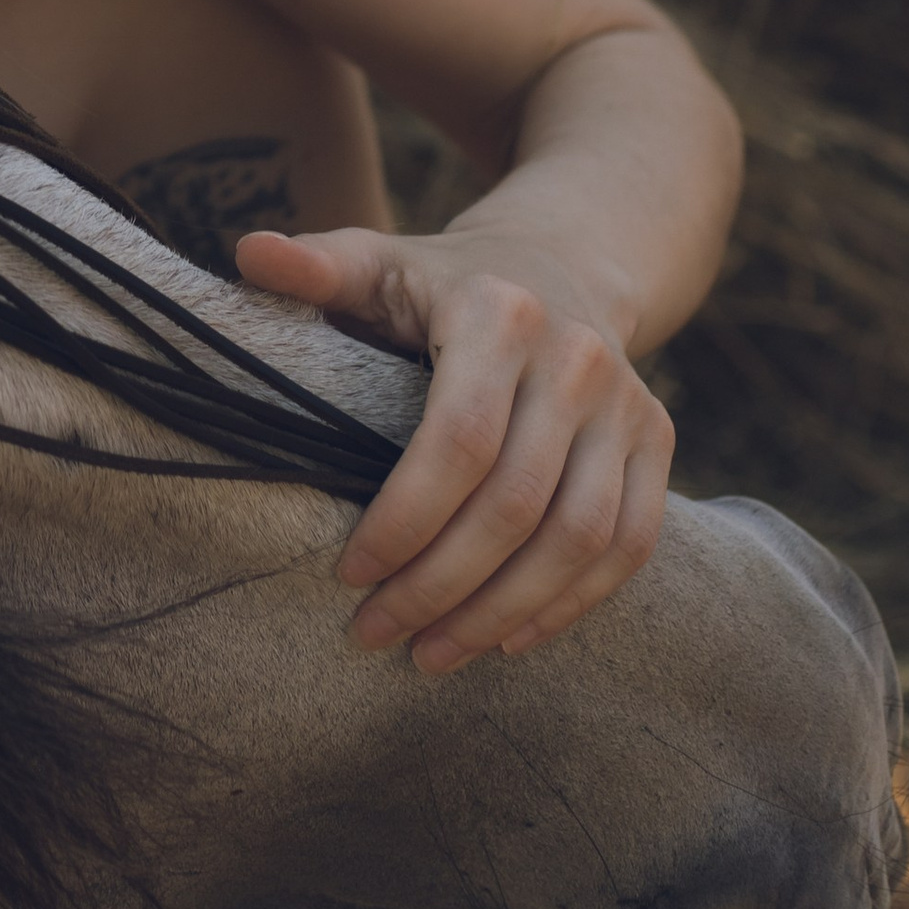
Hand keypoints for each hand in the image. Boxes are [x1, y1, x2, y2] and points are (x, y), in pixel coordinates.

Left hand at [232, 224, 673, 673]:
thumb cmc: (442, 280)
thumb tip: (250, 254)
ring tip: (431, 654)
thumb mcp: (378, 261)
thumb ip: (315, 266)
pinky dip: (572, 604)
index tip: (348, 574)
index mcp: (500, 313)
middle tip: (375, 633)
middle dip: (441, 585)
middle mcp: (577, 357)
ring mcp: (628, 402)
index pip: (457, 440)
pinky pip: (629, 544)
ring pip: (579, 538)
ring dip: (503, 612)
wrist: (563, 261)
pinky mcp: (658, 440)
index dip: (404, 519)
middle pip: (516, 503)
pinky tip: (507, 639)